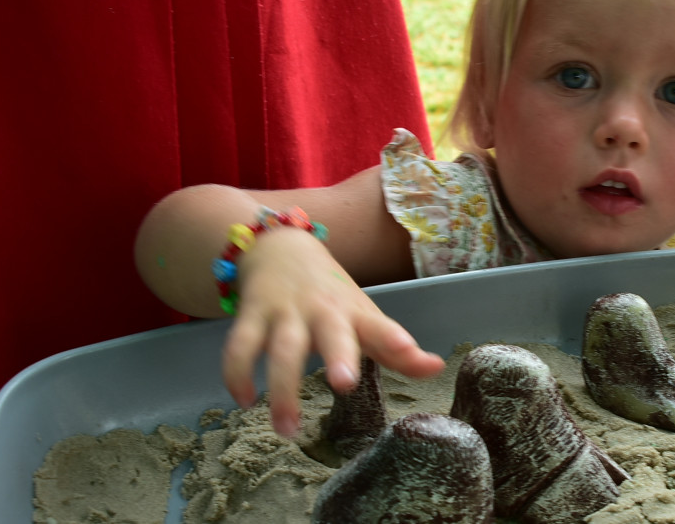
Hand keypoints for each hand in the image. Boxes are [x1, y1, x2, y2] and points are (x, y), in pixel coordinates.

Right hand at [219, 227, 444, 436]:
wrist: (281, 247)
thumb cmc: (331, 295)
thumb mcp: (365, 317)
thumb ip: (397, 349)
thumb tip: (437, 368)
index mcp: (354, 314)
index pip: (379, 325)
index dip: (395, 339)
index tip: (410, 350)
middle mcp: (323, 311)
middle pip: (331, 333)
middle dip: (338, 355)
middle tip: (344, 383)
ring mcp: (285, 312)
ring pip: (281, 349)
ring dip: (282, 388)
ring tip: (286, 427)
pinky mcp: (252, 314)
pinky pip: (240, 346)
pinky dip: (236, 373)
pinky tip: (243, 400)